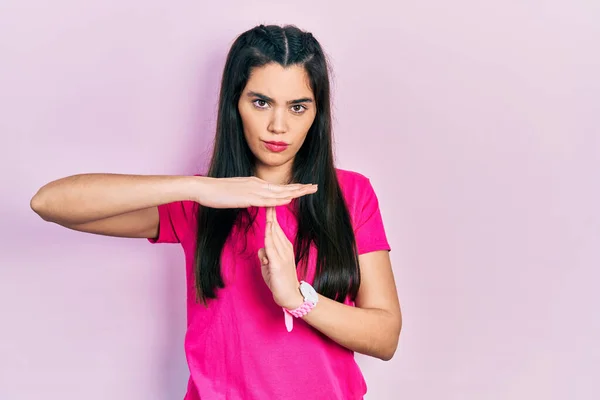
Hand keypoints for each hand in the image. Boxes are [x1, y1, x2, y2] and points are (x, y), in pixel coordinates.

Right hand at [193, 176, 316, 208]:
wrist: (204, 188)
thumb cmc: (218, 192)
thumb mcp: (237, 193)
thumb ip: (248, 196)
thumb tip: (254, 200)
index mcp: (255, 183)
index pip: (278, 186)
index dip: (293, 187)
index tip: (305, 187)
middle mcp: (257, 184)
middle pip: (283, 187)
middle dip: (300, 188)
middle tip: (315, 187)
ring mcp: (253, 190)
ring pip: (279, 192)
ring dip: (295, 192)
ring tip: (308, 191)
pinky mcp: (247, 197)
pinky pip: (267, 199)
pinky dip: (280, 199)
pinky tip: (289, 199)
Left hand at [258, 207, 303, 308]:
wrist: (291, 295)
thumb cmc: (279, 280)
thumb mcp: (270, 265)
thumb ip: (266, 255)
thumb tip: (261, 250)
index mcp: (284, 246)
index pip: (276, 227)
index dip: (272, 214)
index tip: (268, 201)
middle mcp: (285, 247)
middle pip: (275, 226)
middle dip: (271, 211)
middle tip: (268, 196)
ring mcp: (282, 254)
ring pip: (273, 233)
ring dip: (270, 219)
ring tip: (268, 204)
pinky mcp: (278, 263)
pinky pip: (271, 246)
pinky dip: (269, 235)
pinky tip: (268, 226)